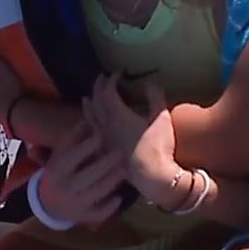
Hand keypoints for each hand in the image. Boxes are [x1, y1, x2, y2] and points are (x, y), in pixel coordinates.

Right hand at [39, 119, 125, 225]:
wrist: (47, 204)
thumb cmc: (59, 173)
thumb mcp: (60, 155)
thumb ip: (73, 139)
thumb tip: (88, 118)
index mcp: (57, 170)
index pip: (73, 156)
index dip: (88, 145)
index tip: (102, 134)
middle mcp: (65, 188)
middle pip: (89, 174)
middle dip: (107, 163)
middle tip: (122, 151)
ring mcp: (75, 204)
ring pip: (97, 192)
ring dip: (113, 180)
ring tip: (125, 169)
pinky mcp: (83, 217)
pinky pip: (98, 213)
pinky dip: (109, 206)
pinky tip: (119, 198)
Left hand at [86, 75, 184, 208]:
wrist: (151, 176)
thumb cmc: (157, 146)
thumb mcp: (161, 118)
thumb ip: (155, 97)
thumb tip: (150, 83)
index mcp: (118, 115)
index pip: (108, 92)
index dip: (111, 80)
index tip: (118, 73)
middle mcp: (106, 125)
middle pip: (96, 102)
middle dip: (98, 88)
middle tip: (101, 79)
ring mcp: (104, 139)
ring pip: (90, 118)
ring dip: (89, 105)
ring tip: (87, 98)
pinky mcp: (105, 151)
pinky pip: (92, 133)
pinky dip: (89, 123)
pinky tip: (91, 125)